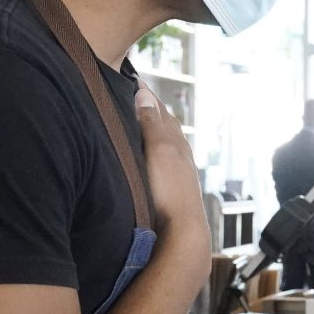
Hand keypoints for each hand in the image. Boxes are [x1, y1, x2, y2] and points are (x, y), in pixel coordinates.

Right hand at [137, 86, 206, 249]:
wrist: (183, 231)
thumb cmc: (170, 190)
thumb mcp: (159, 151)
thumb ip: (152, 124)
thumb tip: (143, 95)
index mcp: (175, 142)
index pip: (160, 111)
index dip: (146, 97)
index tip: (131, 81)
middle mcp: (179, 155)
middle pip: (164, 126)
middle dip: (149, 112)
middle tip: (130, 97)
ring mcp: (176, 173)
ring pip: (164, 145)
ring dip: (150, 133)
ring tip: (134, 124)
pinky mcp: (171, 190)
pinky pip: (161, 163)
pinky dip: (151, 153)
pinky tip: (145, 160)